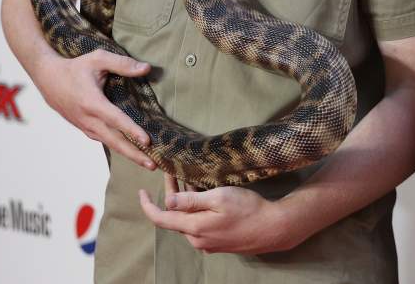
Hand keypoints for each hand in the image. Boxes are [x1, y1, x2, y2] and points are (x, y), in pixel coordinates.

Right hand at [32, 50, 156, 168]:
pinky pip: (103, 140)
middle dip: (134, 154)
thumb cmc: (75, 67)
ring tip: (147, 163)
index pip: (116, 120)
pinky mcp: (84, 128)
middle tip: (154, 165)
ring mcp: (85, 126)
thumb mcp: (98, 59)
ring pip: (109, 144)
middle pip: (114, 141)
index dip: (131, 131)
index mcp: (92, 102)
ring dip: (128, 154)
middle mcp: (88, 119)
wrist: (48, 79)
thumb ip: (122, 64)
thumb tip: (147, 68)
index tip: (147, 141)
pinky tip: (130, 152)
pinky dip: (117, 147)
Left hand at [138, 176, 300, 254]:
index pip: (161, 218)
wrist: (273, 229)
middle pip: (175, 216)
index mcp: (194, 228)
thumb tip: (167, 201)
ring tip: (189, 179)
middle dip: (172, 194)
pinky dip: (197, 210)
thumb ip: (191, 201)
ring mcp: (208, 243)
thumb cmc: (248, 210)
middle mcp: (197, 239)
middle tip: (172, 172)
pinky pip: (200, 225)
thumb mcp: (219, 198)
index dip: (148, 205)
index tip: (141, 191)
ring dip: (186, 201)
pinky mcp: (218, 243)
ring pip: (188, 220)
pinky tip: (204, 195)